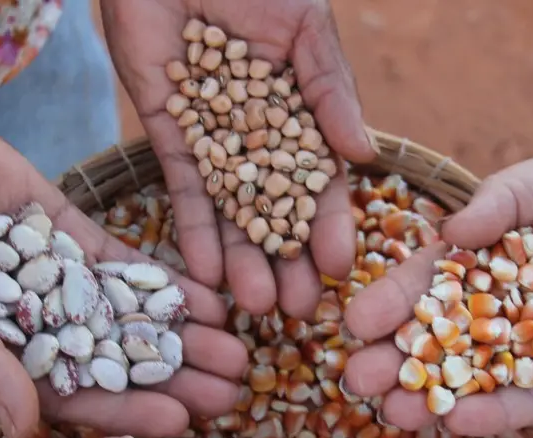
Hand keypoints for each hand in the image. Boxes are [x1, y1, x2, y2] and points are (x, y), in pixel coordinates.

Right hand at [0, 85, 246, 437]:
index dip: (128, 410)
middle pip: (117, 364)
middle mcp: (37, 327)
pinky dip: (167, 284)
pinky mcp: (74, 235)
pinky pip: (128, 266)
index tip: (183, 419)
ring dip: (183, 336)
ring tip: (238, 349)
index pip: (76, 397)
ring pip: (131, 317)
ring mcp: (60, 281)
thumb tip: (26, 430)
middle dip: (174, 378)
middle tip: (234, 390)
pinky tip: (211, 299)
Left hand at [100, 0, 376, 318]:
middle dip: (286, 262)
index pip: (321, 182)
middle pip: (275, 211)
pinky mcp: (168, 133)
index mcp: (303, 114)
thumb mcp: (307, 27)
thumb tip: (365, 156)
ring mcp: (214, 139)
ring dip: (241, 259)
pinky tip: (205, 271)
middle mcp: (260, 138)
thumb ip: (332, 90)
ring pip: (230, 210)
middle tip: (297, 313)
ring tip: (253, 306)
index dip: (330, 225)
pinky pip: (183, 188)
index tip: (339, 268)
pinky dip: (193, 228)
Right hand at [340, 150, 532, 434]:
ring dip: (432, 398)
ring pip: (475, 379)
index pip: (426, 285)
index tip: (354, 321)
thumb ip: (500, 200)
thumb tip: (450, 233)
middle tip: (356, 380)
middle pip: (438, 340)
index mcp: (485, 261)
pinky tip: (457, 423)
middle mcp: (502, 311)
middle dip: (395, 361)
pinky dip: (495, 414)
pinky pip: (530, 403)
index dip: (390, 302)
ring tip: (390, 414)